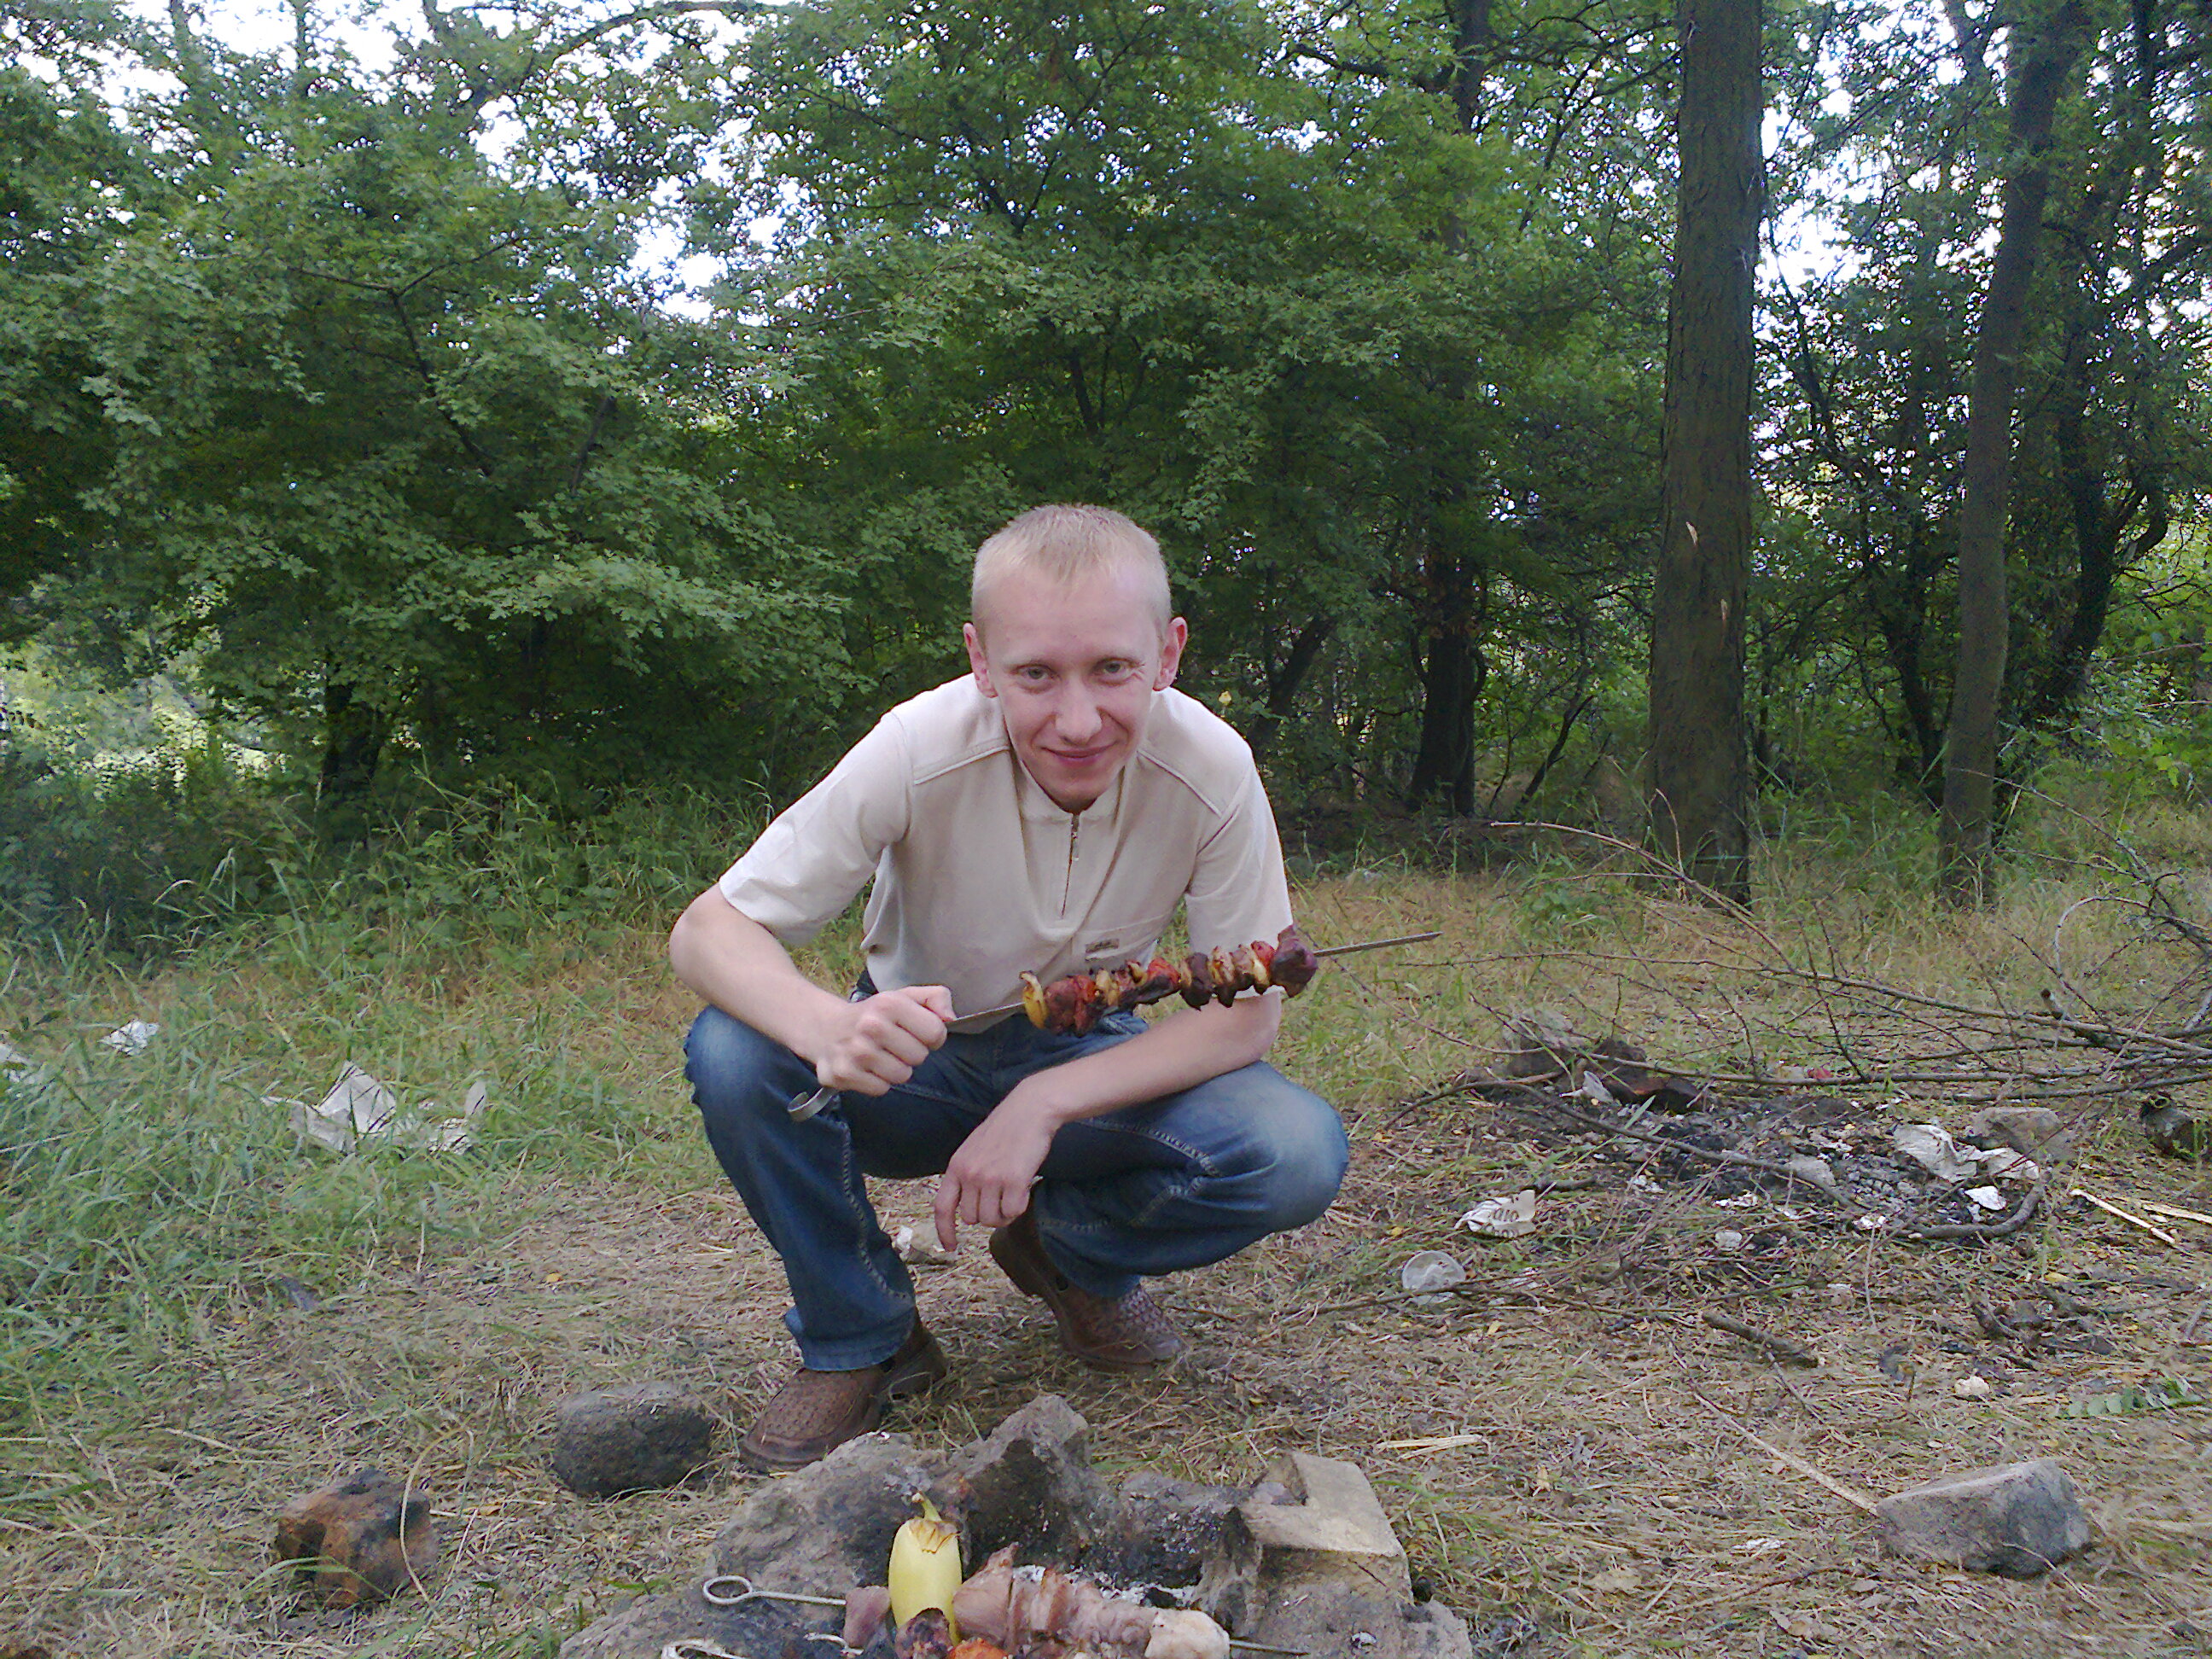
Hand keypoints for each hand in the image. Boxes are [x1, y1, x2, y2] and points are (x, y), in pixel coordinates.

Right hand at [812, 985, 952, 1094]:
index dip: (931, 1036)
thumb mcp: (904, 997)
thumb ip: (936, 998)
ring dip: (895, 1068)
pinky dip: (877, 1081)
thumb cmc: (874, 1015)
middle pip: (919, 1057)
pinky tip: (866, 1067)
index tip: (916, 1032)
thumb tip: (950, 1018)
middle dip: (911, 1053)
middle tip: (893, 1044)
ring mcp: (856, 1052)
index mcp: (890, 1003)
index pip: (936, 1032)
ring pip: (902, 1076)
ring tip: (880, 1055)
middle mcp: (871, 1026)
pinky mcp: (843, 1074)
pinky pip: (881, 1089)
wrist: (825, 1028)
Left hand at [933, 1095, 1057, 1251]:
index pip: (942, 1207)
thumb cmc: (1006, 1129)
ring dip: (1005, 1213)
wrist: (1030, 1110)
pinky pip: (1013, 1213)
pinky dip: (1020, 1207)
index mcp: (956, 1166)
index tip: (951, 1246)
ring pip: (993, 1220)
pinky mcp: (1014, 1180)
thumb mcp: (974, 1149)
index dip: (944, 1231)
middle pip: (972, 1218)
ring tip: (1013, 1193)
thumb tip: (968, 1209)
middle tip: (1002, 1198)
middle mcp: (970, 1174)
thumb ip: (967, 1175)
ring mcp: (991, 1178)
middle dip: (988, 1214)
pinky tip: (1024, 1189)